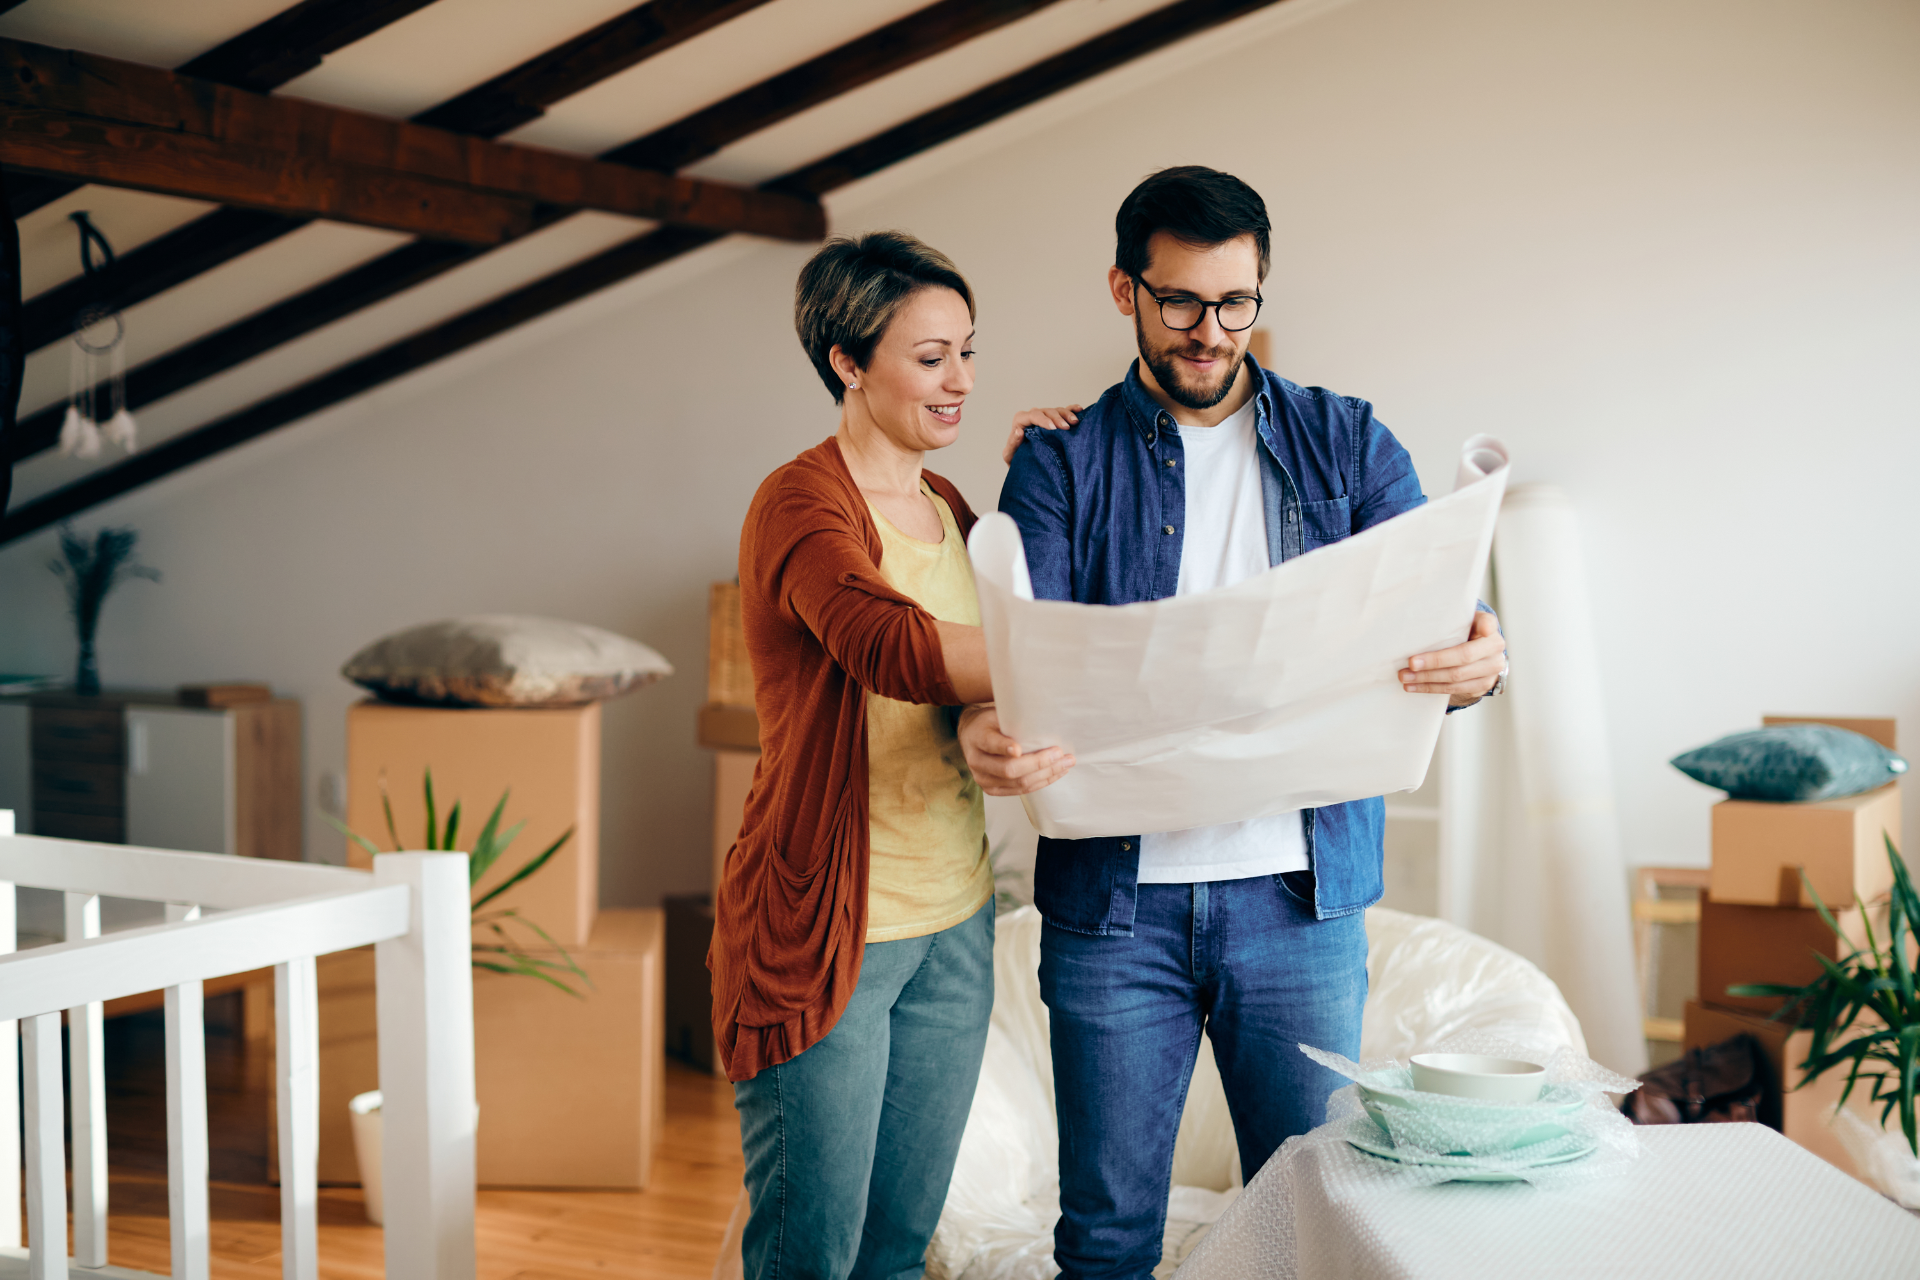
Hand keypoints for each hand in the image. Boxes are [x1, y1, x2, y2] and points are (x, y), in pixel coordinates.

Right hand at [958, 704, 1073, 795]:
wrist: (972, 736)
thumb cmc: (990, 722)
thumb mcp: (997, 714)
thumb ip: (1014, 720)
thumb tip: (1045, 721)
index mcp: (977, 737)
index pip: (990, 743)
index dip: (1004, 747)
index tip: (1019, 749)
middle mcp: (976, 761)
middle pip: (1008, 769)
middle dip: (1038, 763)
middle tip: (1059, 753)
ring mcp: (983, 779)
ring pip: (1019, 783)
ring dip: (1046, 774)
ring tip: (1065, 763)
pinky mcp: (992, 790)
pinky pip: (1021, 790)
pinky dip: (1041, 782)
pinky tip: (1056, 773)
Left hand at [1002, 404, 1083, 463]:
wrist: (1024, 463)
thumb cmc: (1016, 459)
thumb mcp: (1010, 455)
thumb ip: (1012, 444)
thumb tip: (1019, 431)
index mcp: (1020, 421)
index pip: (1032, 416)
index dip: (1043, 420)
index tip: (1053, 428)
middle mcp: (1033, 416)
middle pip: (1046, 411)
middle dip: (1057, 418)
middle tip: (1066, 427)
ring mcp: (1044, 417)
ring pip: (1057, 410)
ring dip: (1067, 414)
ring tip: (1075, 422)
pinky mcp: (1054, 420)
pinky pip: (1064, 411)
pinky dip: (1071, 409)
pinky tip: (1079, 410)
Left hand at [1402, 610, 1505, 706]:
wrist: (1478, 654)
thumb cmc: (1463, 633)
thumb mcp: (1462, 621)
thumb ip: (1451, 618)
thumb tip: (1422, 618)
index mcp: (1489, 628)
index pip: (1487, 623)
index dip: (1485, 626)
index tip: (1482, 629)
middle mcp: (1495, 649)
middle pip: (1463, 656)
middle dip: (1434, 662)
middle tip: (1410, 664)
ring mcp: (1492, 669)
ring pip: (1456, 677)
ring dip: (1427, 679)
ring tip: (1406, 677)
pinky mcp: (1483, 685)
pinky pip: (1454, 689)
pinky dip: (1431, 688)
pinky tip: (1414, 686)